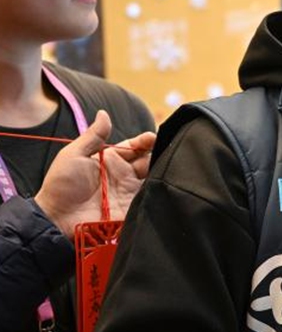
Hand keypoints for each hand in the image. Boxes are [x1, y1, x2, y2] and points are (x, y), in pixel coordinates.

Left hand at [33, 111, 155, 233]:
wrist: (58, 218)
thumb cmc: (61, 185)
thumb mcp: (74, 154)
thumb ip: (93, 135)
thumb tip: (104, 113)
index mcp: (110, 160)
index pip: (134, 147)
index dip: (144, 141)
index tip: (152, 137)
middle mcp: (123, 175)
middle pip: (148, 161)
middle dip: (159, 153)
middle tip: (166, 149)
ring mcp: (129, 191)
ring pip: (154, 177)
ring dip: (162, 170)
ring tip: (171, 163)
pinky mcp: (134, 207)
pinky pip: (151, 197)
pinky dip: (160, 190)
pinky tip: (166, 182)